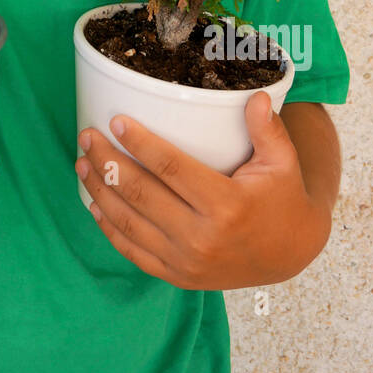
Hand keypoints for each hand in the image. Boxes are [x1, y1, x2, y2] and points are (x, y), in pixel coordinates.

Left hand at [76, 91, 330, 289]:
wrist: (290, 256)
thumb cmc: (283, 199)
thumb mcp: (283, 163)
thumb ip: (268, 129)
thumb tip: (257, 95)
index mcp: (226, 205)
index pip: (171, 168)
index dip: (140, 144)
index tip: (115, 121)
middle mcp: (202, 238)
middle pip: (141, 194)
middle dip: (107, 162)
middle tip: (88, 136)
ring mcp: (187, 262)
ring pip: (129, 223)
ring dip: (100, 191)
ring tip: (82, 162)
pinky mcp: (178, 277)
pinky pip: (133, 252)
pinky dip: (109, 228)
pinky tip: (94, 203)